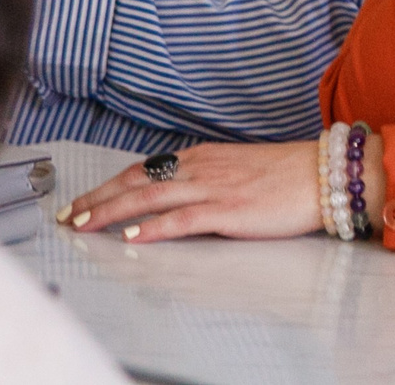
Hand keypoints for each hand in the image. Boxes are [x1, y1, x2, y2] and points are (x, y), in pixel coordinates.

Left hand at [60, 139, 352, 242]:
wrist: (325, 173)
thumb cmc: (286, 175)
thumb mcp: (237, 169)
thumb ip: (206, 179)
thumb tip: (179, 196)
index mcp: (201, 157)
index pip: (143, 169)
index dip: (109, 185)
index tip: (84, 200)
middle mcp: (200, 167)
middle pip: (136, 179)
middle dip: (98, 197)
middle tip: (69, 214)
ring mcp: (213, 187)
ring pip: (150, 196)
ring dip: (112, 211)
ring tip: (85, 224)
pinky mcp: (229, 210)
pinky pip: (183, 218)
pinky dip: (154, 227)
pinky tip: (134, 237)